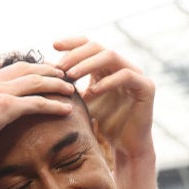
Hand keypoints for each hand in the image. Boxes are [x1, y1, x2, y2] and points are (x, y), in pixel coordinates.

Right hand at [0, 59, 73, 155]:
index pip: (6, 67)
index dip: (25, 66)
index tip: (38, 68)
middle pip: (26, 68)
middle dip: (47, 69)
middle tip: (62, 73)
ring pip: (36, 81)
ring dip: (56, 83)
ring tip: (70, 89)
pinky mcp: (5, 107)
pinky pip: (37, 102)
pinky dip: (53, 104)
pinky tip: (66, 109)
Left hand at [53, 37, 154, 158]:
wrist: (125, 146)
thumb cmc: (102, 124)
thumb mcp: (80, 102)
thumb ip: (68, 87)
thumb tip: (42, 72)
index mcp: (107, 66)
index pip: (88, 44)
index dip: (72, 43)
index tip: (53, 46)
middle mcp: (122, 65)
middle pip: (97, 47)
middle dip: (76, 55)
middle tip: (59, 67)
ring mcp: (136, 73)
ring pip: (111, 56)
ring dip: (88, 64)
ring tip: (70, 75)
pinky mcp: (146, 86)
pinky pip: (126, 76)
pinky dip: (107, 82)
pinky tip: (92, 92)